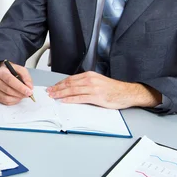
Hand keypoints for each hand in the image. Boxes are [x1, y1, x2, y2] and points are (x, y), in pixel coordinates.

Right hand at [0, 62, 33, 104]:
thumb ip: (26, 76)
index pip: (10, 80)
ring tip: (22, 94)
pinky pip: (5, 102)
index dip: (20, 87)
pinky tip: (17, 96)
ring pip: (7, 98)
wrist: (2, 73)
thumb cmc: (10, 72)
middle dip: (20, 93)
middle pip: (8, 90)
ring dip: (17, 98)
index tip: (29, 91)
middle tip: (28, 94)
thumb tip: (29, 87)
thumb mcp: (20, 69)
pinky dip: (14, 101)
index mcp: (1, 72)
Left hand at [46, 71, 160, 108]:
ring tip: (53, 96)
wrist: (127, 92)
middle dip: (57, 88)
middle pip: (69, 84)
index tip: (53, 87)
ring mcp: (93, 88)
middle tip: (49, 92)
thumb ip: (86, 83)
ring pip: (72, 90)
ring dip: (61, 94)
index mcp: (90, 75)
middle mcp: (90, 80)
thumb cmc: (113, 89)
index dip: (59, 83)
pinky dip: (70, 99)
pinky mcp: (96, 97)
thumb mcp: (98, 81)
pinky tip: (64, 101)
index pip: (70, 79)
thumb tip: (73, 88)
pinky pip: (80, 98)